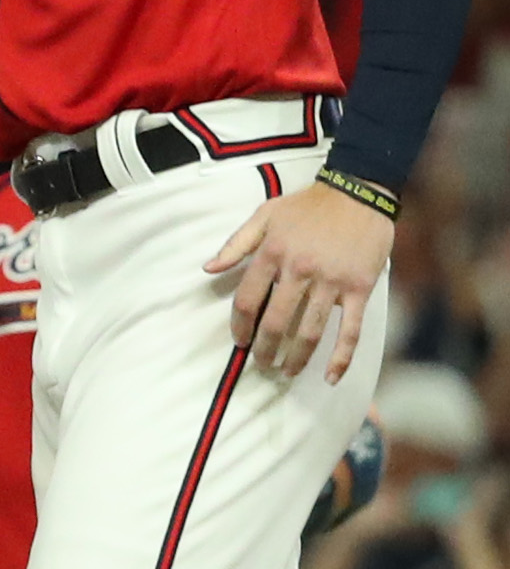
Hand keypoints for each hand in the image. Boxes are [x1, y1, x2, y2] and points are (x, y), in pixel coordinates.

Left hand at [208, 181, 392, 379]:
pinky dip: (341, 356)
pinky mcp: (360, 288)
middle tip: (261, 365)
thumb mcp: (265, 215)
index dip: (239, 326)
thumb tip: (208, 269)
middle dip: (265, 350)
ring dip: (296, 358)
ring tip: (286, 372)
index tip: (240, 341)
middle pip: (276, 322)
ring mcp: (332, 281)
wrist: (359, 191)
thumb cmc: (308, 204)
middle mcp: (300, 270)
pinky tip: (331, 377)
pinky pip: (351, 329)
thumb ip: (236, 244)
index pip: (247, 300)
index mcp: (272, 254)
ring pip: (310, 331)